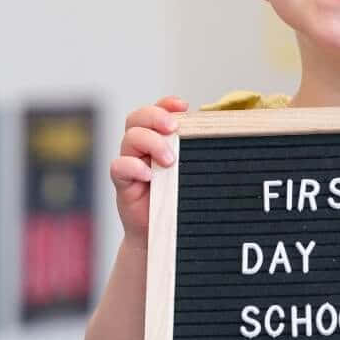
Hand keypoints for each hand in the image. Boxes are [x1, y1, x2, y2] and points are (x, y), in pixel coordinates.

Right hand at [111, 97, 188, 245]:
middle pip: (137, 118)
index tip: (183, 105)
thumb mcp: (192, 172)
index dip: (166, 104)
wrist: (165, 235)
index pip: (156, 112)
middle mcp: (142, 148)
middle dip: (155, 116)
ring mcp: (131, 164)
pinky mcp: (123, 183)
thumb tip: (220, 132)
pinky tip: (148, 175)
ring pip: (130, 137)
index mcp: (159, 139)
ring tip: (169, 160)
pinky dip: (133, 166)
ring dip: (151, 142)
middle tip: (172, 128)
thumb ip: (197, 152)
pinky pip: (118, 166)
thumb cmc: (181, 201)